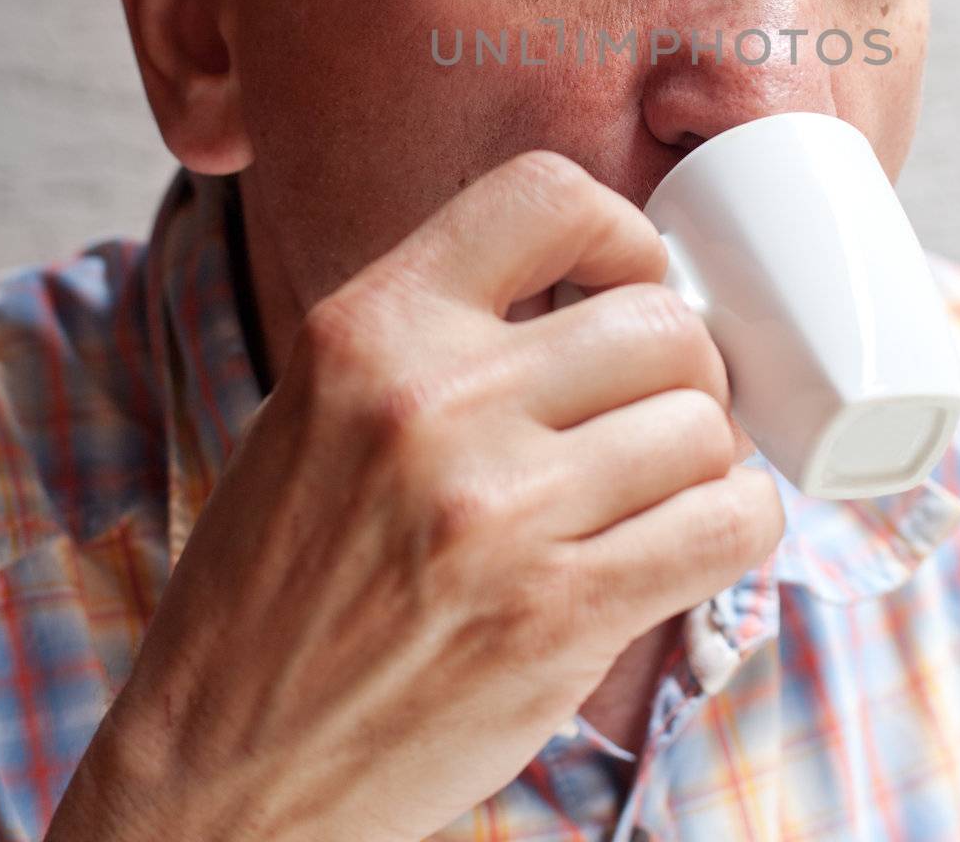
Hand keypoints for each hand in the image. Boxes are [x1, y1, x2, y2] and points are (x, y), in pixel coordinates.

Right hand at [45, 150, 783, 841]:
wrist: (221, 765)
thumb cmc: (282, 579)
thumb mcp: (322, 406)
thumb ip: (447, 333)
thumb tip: (610, 287)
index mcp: (368, 328)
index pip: (545, 194)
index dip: (620, 231)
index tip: (629, 283)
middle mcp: (432, 401)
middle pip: (660, 322)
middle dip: (686, 365)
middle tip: (657, 409)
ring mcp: (498, 512)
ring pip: (705, 424)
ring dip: (706, 456)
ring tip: (661, 485)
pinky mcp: (556, 616)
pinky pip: (729, 522)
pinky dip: (738, 522)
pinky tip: (693, 536)